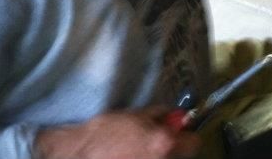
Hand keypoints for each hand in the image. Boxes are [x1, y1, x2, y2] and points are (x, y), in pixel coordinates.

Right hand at [35, 107, 200, 158]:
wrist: (77, 154)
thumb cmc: (105, 131)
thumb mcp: (137, 115)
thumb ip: (162, 116)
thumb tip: (178, 117)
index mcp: (164, 144)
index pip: (194, 142)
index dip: (186, 136)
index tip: (179, 134)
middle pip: (181, 156)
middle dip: (173, 149)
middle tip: (156, 143)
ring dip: (159, 157)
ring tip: (138, 152)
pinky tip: (132, 157)